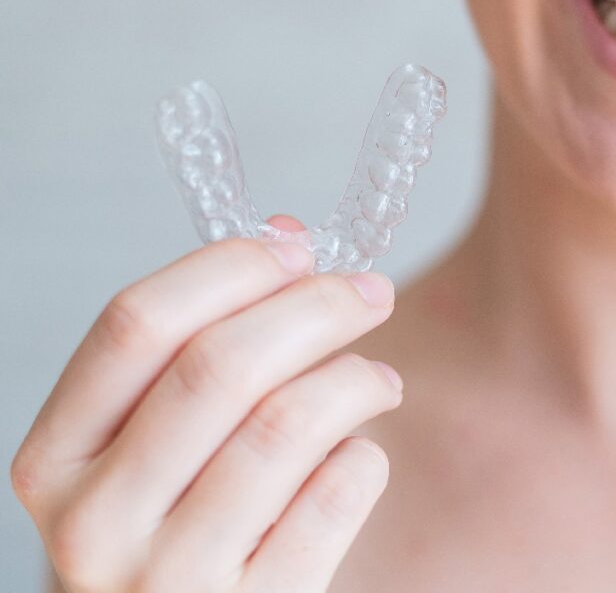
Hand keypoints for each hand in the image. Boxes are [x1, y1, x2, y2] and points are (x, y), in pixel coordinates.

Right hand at [11, 216, 402, 591]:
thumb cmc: (176, 523)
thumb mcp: (152, 443)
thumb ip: (199, 344)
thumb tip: (284, 236)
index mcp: (57, 459)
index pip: (137, 325)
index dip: (230, 267)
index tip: (298, 247)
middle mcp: (95, 523)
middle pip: (219, 366)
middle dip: (315, 308)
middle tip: (371, 292)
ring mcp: (171, 580)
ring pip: (286, 426)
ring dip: (354, 380)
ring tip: (379, 379)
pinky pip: (335, 497)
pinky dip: (365, 456)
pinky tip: (359, 454)